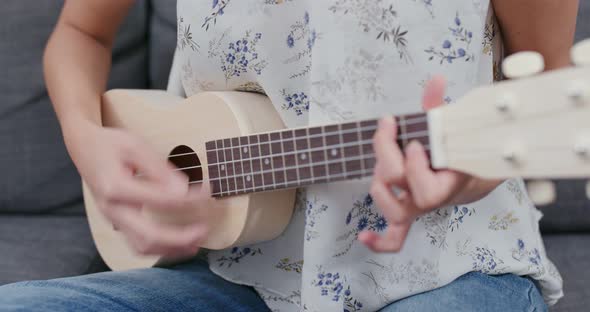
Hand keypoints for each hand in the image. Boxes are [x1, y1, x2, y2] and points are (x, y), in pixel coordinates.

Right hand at [68, 124, 209, 257]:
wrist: (84, 148)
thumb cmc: (111, 144)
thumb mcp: (136, 146)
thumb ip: (159, 169)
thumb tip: (183, 189)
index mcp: (116, 187)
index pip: (161, 199)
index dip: (189, 198)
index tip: (208, 190)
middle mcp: (112, 209)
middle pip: (148, 236)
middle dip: (179, 238)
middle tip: (204, 230)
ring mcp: (112, 219)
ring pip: (142, 247)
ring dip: (171, 249)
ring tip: (196, 243)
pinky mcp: (117, 222)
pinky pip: (138, 244)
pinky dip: (160, 248)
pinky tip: (179, 244)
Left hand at [358, 76, 501, 252]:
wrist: (474, 173)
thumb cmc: (461, 149)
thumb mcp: (453, 126)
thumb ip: (439, 107)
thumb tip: (435, 80)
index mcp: (449, 183)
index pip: (426, 188)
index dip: (415, 167)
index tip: (414, 142)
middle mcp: (430, 199)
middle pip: (399, 188)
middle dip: (387, 156)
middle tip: (390, 127)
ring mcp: (417, 208)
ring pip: (393, 212)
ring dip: (379, 185)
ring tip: (381, 156)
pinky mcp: (407, 214)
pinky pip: (395, 237)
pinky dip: (379, 241)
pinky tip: (363, 238)